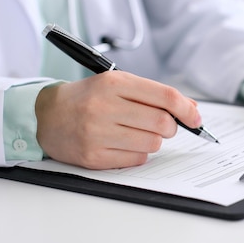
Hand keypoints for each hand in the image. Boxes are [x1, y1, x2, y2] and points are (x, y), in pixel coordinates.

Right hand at [35, 71, 201, 169]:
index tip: (196, 118)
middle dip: (171, 127)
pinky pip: (136, 159)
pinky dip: (139, 153)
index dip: (187, 109)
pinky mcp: (93, 156)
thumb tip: (191, 110)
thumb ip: (154, 94)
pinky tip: (124, 144)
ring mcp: (97, 133)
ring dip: (154, 140)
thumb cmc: (90, 98)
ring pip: (153, 143)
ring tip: (138, 132)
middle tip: (163, 125)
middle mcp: (104, 106)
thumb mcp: (118, 84)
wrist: (48, 115)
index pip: (165, 96)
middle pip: (162, 122)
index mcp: (113, 83)